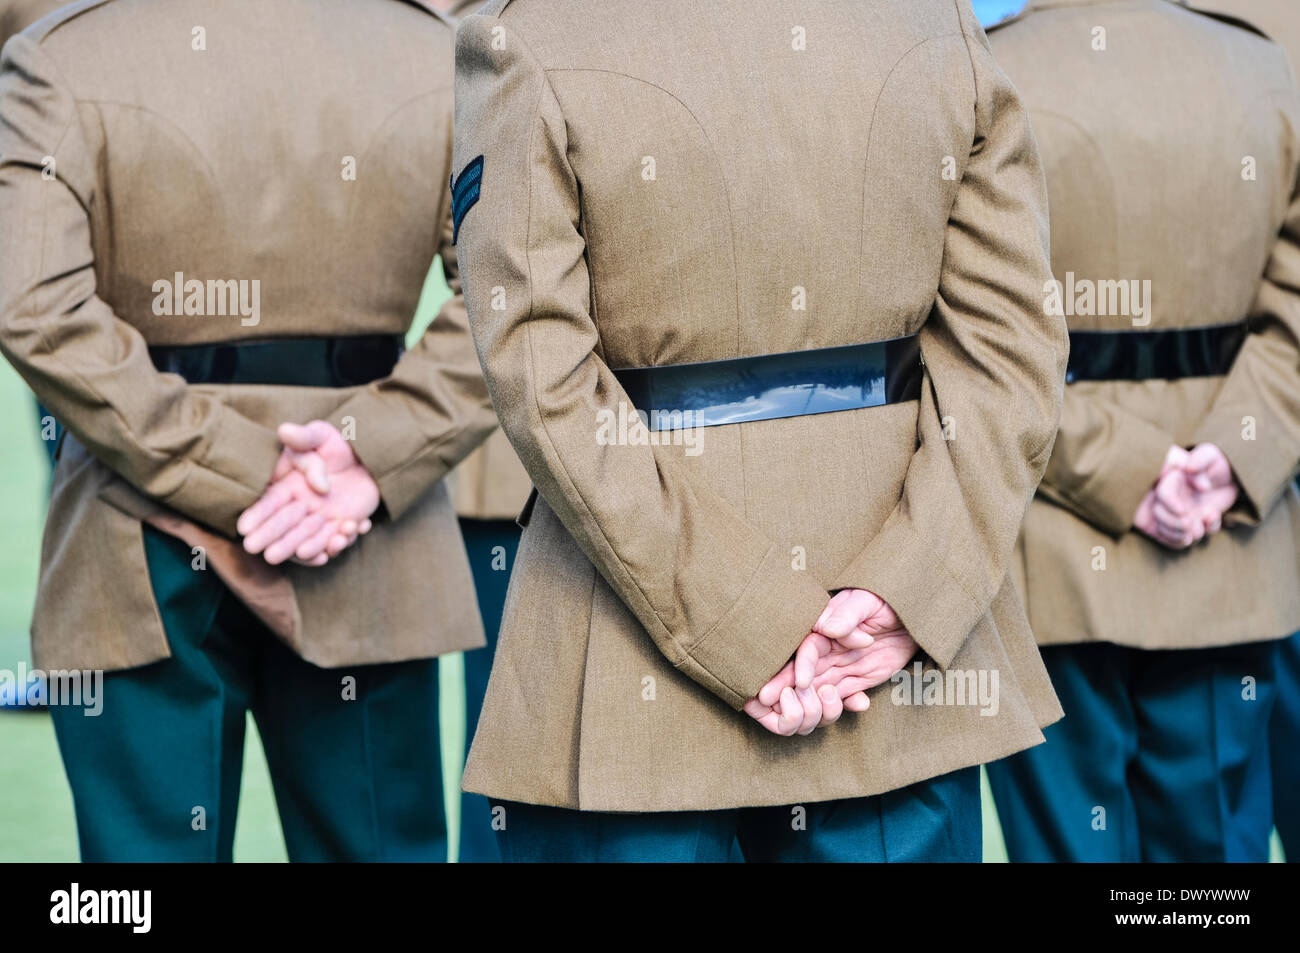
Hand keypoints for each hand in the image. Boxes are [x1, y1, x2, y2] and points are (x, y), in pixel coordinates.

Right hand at [238, 421, 379, 565]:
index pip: (268, 504)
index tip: (244, 528)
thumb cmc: (337, 445)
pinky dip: (337, 545)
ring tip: (317, 547)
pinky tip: (344, 538)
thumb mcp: (320, 435)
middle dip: (276, 540)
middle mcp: (300, 508)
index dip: (256, 515)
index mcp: (287, 487)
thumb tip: (285, 431)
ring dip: (311, 546)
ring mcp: (319, 521)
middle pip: (284, 528)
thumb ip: (302, 436)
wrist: (368, 459)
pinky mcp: (338, 529)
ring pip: (308, 541)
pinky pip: (333, 544)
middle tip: (266, 553)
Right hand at [745, 589, 915, 735]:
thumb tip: (828, 628)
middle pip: (804, 674)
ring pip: (821, 690)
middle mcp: (827, 650)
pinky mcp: (858, 680)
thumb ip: (848, 614)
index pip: (807, 649)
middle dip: (788, 690)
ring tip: (822, 710)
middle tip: (771, 706)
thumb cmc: (885, 599)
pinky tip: (861, 704)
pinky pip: (848, 696)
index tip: (801, 682)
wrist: (912, 615)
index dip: (802, 666)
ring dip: (817, 703)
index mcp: (823, 629)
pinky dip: (851, 704)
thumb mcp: (867, 601)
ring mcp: (841, 666)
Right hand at [1134, 444, 1238, 548]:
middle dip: (1173, 523)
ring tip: (1199, 530)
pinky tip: (1209, 525)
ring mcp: (1175, 514)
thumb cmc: (1216, 464)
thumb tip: (1189, 470)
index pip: (1163, 493)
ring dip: (1180, 535)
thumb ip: (1200, 458)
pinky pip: (1176, 540)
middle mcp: (1169, 499)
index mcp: (1171, 480)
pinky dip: (1189, 540)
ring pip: (1165, 530)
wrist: (1229, 479)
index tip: (1183, 510)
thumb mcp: (1211, 455)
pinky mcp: (1184, 525)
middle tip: (1191, 523)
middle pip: (1158, 514)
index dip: (1169, 504)